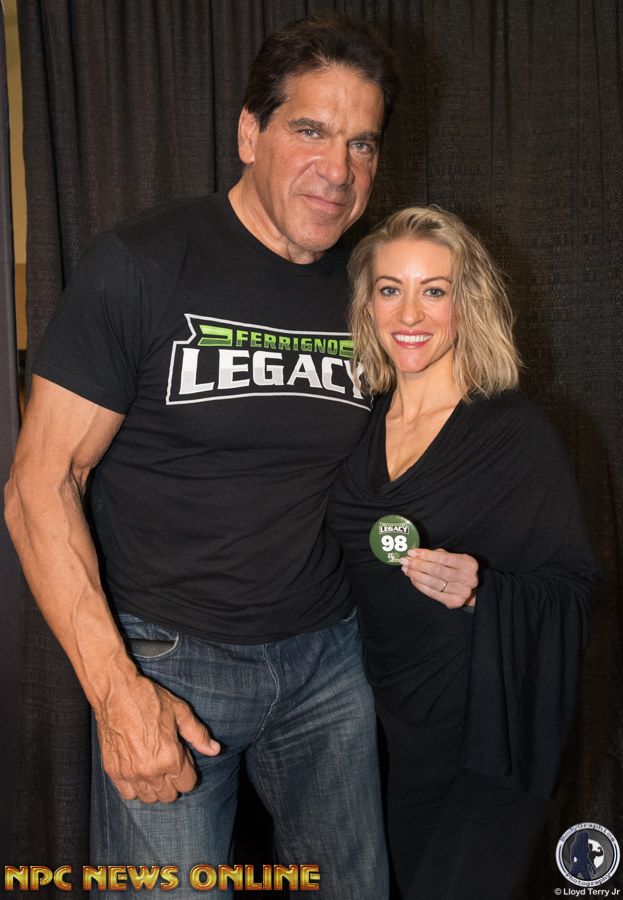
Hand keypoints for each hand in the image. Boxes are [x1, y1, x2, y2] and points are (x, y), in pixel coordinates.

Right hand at [96, 674, 220, 803]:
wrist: (116, 692)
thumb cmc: (150, 699)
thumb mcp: (180, 712)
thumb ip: (198, 734)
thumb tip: (215, 750)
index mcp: (170, 758)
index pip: (187, 784)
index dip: (189, 770)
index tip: (183, 756)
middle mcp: (150, 771)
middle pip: (169, 795)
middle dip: (174, 781)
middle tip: (168, 759)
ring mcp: (129, 773)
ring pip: (149, 798)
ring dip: (155, 786)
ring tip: (154, 765)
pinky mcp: (113, 771)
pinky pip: (128, 794)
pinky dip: (135, 787)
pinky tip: (138, 769)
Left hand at [400, 547, 477, 608]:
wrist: (469, 589)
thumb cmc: (456, 569)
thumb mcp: (453, 558)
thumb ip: (437, 555)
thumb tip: (415, 553)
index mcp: (469, 564)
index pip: (444, 558)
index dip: (426, 555)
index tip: (411, 552)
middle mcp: (468, 578)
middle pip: (437, 571)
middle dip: (418, 565)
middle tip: (405, 561)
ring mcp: (462, 592)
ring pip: (434, 583)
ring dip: (417, 575)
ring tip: (406, 569)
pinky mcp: (454, 602)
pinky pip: (433, 593)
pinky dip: (420, 586)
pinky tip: (413, 579)